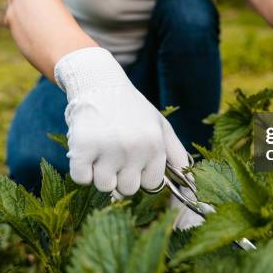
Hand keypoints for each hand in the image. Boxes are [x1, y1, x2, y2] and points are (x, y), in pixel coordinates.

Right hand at [54, 47, 188, 195]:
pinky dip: (80, 169)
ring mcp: (107, 147)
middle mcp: (134, 147)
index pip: (152, 184)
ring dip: (99, 173)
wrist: (99, 83)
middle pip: (128, 188)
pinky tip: (86, 149)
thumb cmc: (132, 109)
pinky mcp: (82, 146)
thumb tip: (192, 187)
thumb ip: (177, 154)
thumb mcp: (160, 125)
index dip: (141, 174)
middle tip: (115, 152)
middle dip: (120, 175)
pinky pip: (81, 178)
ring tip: (101, 149)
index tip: (134, 159)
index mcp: (154, 143)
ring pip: (104, 186)